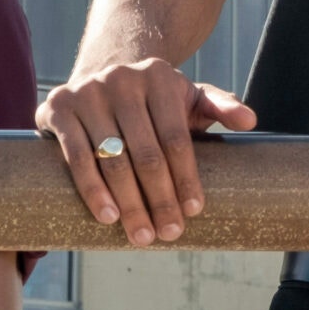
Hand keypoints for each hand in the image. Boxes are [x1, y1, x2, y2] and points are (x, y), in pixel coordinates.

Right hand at [37, 60, 255, 245]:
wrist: (100, 74)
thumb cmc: (152, 100)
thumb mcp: (188, 97)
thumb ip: (219, 106)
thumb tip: (250, 121)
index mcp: (158, 76)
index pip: (176, 138)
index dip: (186, 178)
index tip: (193, 211)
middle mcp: (122, 79)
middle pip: (146, 153)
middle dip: (160, 199)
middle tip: (170, 234)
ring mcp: (87, 91)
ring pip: (112, 159)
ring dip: (128, 203)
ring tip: (141, 235)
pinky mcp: (58, 106)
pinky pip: (75, 156)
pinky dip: (92, 190)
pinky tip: (108, 216)